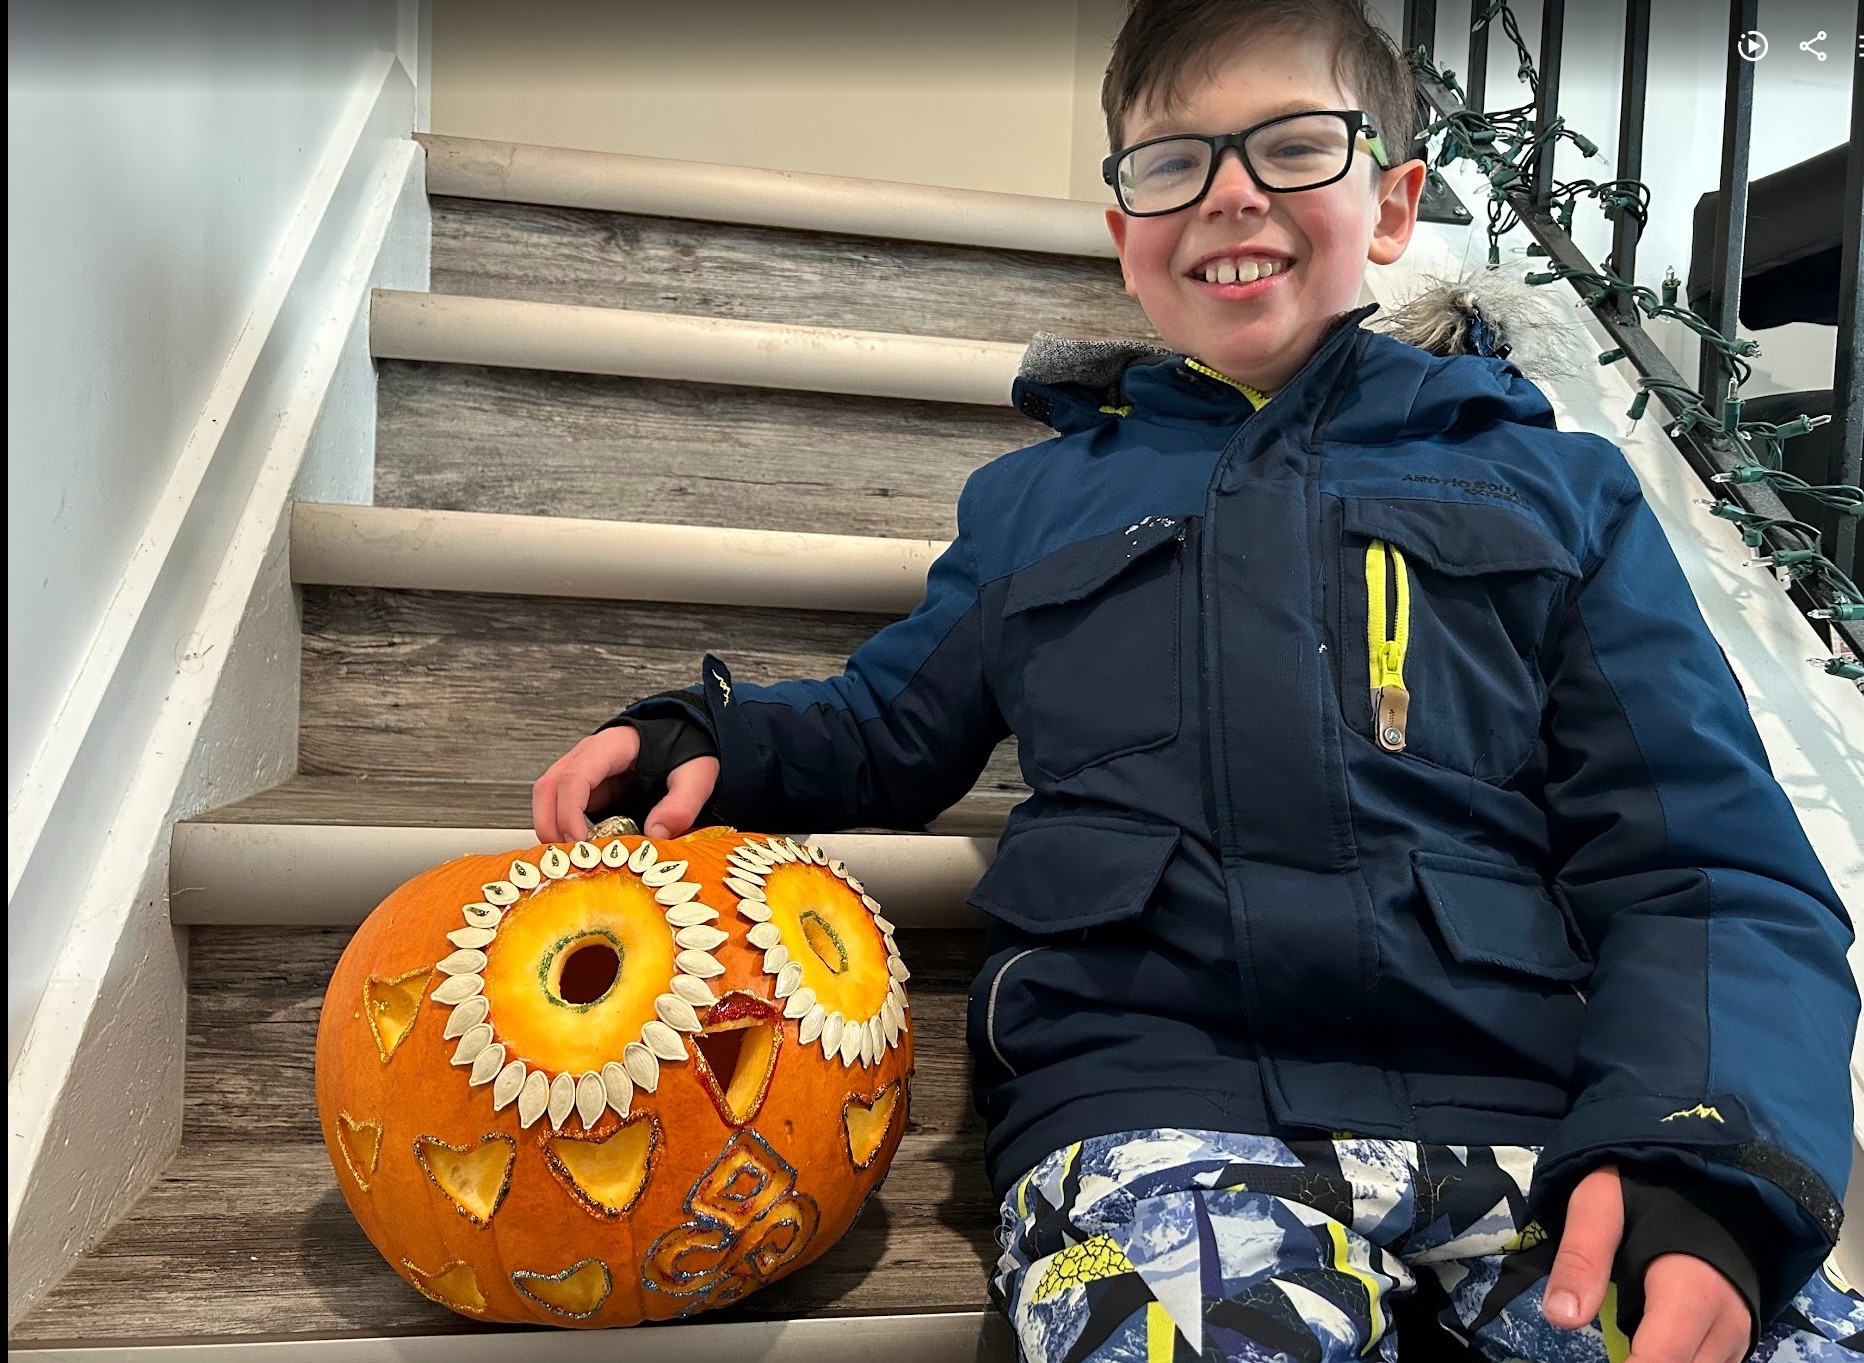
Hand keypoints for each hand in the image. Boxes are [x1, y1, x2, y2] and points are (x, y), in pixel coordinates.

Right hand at [532, 727, 719, 843]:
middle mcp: (588, 757)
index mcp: (611, 748)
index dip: (569, 813)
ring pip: (548, 798)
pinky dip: (562, 830)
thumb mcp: (696, 775)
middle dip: (550, 825)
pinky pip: (562, 807)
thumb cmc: (685, 751)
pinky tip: (578, 852)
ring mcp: (584, 772)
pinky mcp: (588, 789)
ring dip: (551, 829)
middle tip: (568, 860)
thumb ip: (681, 803)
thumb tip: (655, 835)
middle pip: (548, 788)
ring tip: (570, 861)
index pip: (574, 778)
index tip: (578, 844)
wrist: (685, 738)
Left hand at [1544, 1164, 1752, 1362]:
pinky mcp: (1738, 1340)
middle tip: (1610, 1344)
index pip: (1663, 1357)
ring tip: (1627, 1337)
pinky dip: (1678, 1358)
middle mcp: (1726, 1320)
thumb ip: (1582, 1258)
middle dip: (1637, 1362)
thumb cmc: (1648, 1189)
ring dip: (1658, 1358)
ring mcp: (1737, 1334)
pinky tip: (1648, 1340)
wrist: (1708, 1180)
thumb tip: (1561, 1318)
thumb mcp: (1601, 1204)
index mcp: (1692, 1287)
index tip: (1606, 1356)